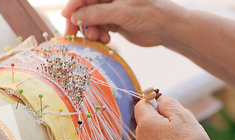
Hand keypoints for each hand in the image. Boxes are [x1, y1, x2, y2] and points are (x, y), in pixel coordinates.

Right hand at [61, 0, 185, 45]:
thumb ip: (98, 13)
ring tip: (98, 39)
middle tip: (74, 36)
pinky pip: (98, 28)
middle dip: (80, 22)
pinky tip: (106, 40)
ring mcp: (111, 10)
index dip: (74, 5)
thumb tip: (75, 16)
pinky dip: (98, 35)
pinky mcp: (114, 22)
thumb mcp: (122, 13)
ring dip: (90, 31)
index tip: (66, 17)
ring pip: (90, 20)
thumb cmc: (150, 14)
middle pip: (85, 8)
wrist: (168, 28)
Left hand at [134, 96, 220, 139]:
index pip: (141, 105)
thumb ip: (169, 104)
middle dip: (160, 120)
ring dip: (162, 136)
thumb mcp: (183, 117)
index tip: (167, 107)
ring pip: (151, 137)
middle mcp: (139, 139)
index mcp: (146, 124)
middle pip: (146, 122)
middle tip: (180, 127)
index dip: (153, 102)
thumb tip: (160, 99)